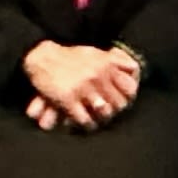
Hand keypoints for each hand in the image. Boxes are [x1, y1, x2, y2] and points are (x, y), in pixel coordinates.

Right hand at [24, 41, 140, 130]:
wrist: (42, 56)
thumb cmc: (69, 56)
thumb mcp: (95, 53)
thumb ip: (115, 61)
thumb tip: (135, 69)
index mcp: (106, 64)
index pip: (129, 87)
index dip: (130, 97)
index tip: (125, 101)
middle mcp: (97, 76)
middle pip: (118, 103)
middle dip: (116, 110)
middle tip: (111, 113)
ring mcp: (83, 88)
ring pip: (104, 112)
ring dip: (102, 118)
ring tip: (99, 120)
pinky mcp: (68, 99)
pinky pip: (85, 119)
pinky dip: (87, 124)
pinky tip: (86, 123)